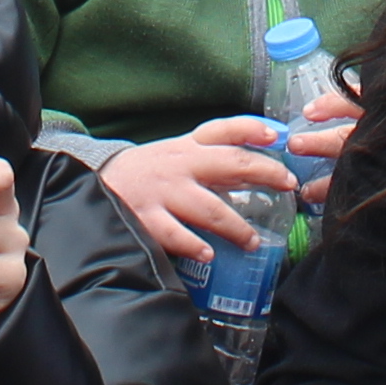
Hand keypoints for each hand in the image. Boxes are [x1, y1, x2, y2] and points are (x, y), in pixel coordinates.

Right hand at [97, 117, 305, 262]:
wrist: (97, 182)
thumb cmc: (149, 172)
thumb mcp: (178, 155)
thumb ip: (213, 161)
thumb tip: (259, 171)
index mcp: (189, 147)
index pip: (224, 130)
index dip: (252, 130)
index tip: (278, 137)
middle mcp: (181, 164)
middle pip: (230, 164)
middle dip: (264, 172)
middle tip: (288, 185)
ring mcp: (165, 191)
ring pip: (210, 208)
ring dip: (236, 227)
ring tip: (253, 242)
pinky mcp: (146, 217)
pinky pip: (175, 233)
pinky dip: (193, 244)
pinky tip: (208, 254)